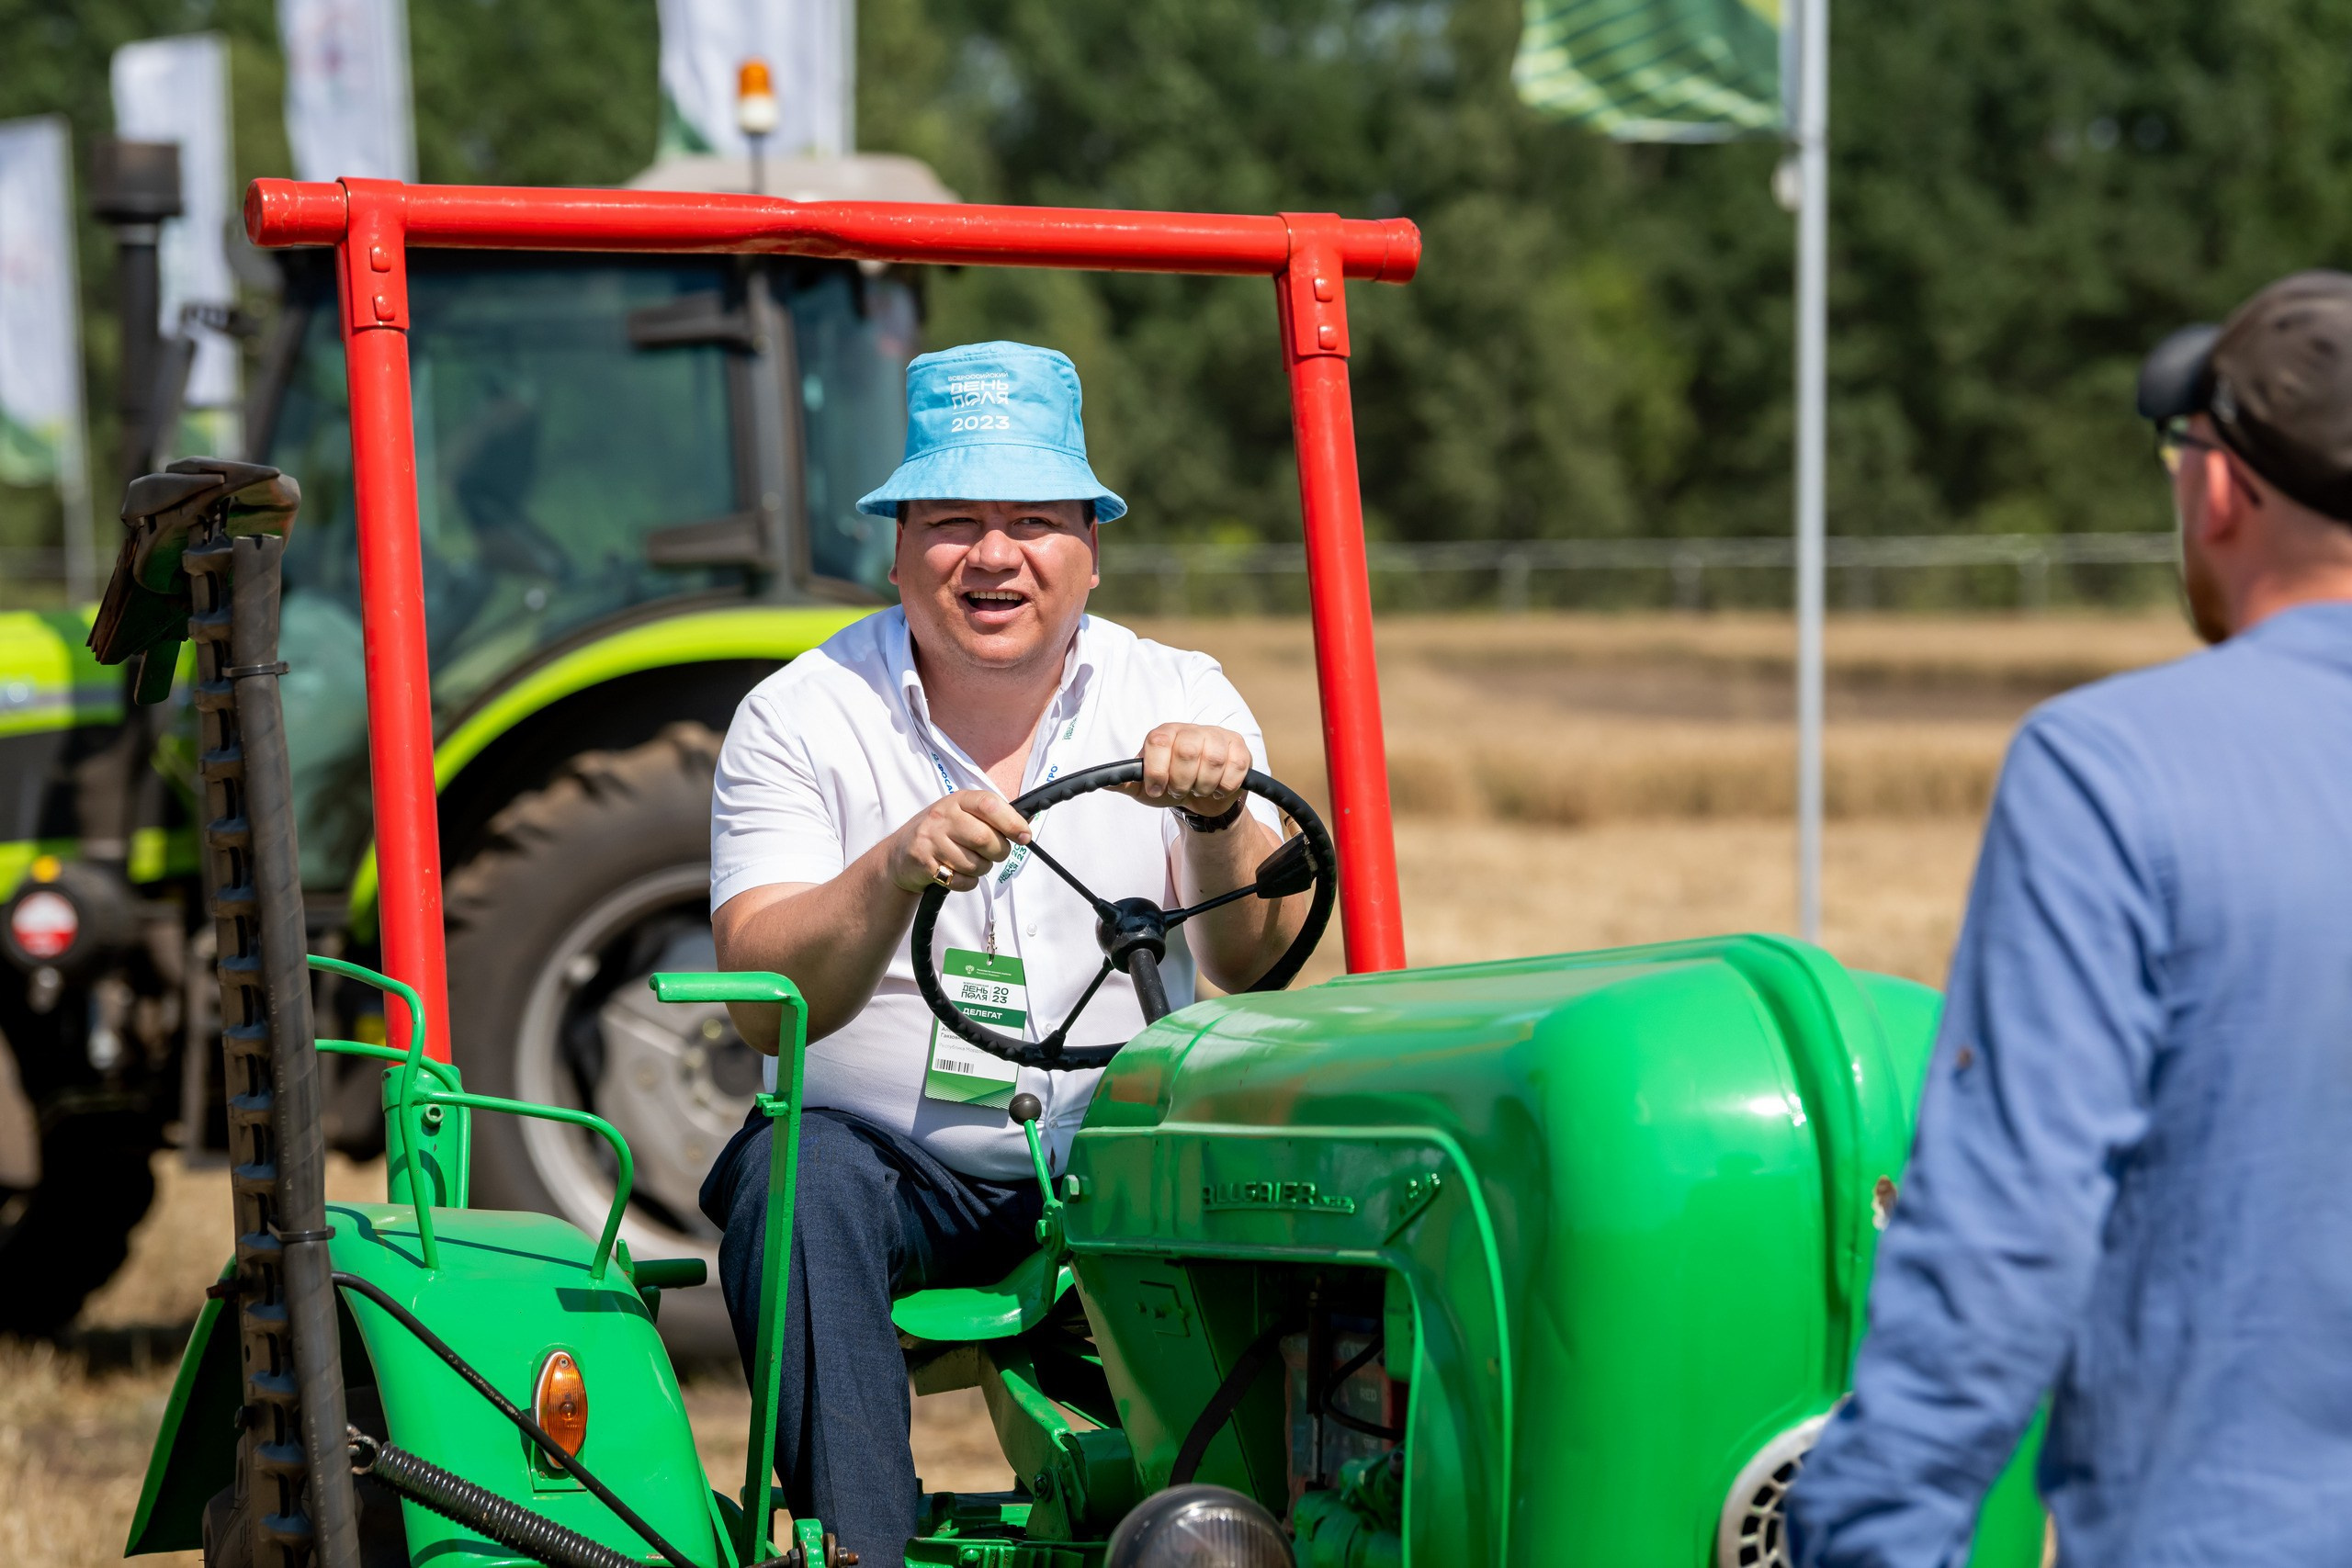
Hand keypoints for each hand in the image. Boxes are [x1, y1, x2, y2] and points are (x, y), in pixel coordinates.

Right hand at [888, 790, 1031, 892]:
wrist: (898, 856)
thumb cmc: (940, 835)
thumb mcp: (963, 816)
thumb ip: (992, 818)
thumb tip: (1027, 824)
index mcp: (958, 800)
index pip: (989, 805)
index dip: (1012, 822)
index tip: (1025, 836)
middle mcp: (942, 815)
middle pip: (985, 838)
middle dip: (999, 852)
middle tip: (994, 854)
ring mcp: (931, 839)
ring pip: (975, 863)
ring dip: (981, 869)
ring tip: (970, 863)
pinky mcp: (924, 863)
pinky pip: (961, 880)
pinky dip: (967, 882)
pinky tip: (956, 874)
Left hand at [1122, 723, 1254, 816]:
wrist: (1203, 796)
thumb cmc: (1173, 785)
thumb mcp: (1146, 788)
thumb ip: (1127, 783)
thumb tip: (1105, 782)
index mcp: (1165, 734)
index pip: (1158, 742)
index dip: (1157, 770)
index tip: (1157, 789)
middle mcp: (1191, 729)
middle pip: (1187, 750)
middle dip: (1182, 781)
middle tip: (1181, 790)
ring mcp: (1217, 736)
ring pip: (1213, 759)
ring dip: (1204, 786)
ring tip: (1199, 789)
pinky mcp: (1238, 747)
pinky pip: (1236, 766)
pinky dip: (1225, 786)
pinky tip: (1217, 789)